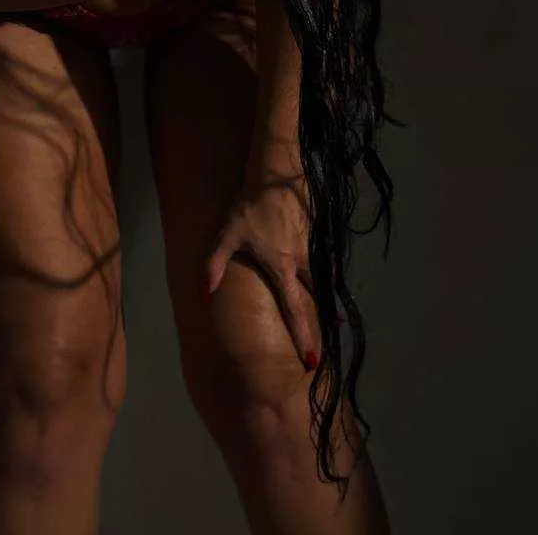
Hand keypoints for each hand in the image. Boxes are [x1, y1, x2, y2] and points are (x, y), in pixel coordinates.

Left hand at [202, 165, 319, 371]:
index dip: (302, 335)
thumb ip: (214, 265)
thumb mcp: (227, 236)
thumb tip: (203, 295)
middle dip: (322, 323)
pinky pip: (324, 263)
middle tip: (327, 346)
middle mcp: (302, 263)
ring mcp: (312, 249)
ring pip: (324, 281)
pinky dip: (328, 277)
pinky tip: (330, 284)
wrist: (275, 179)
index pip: (294, 309)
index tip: (311, 359)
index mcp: (282, 268)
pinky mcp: (315, 237)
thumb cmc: (249, 208)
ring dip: (328, 300)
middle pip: (316, 299)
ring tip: (334, 322)